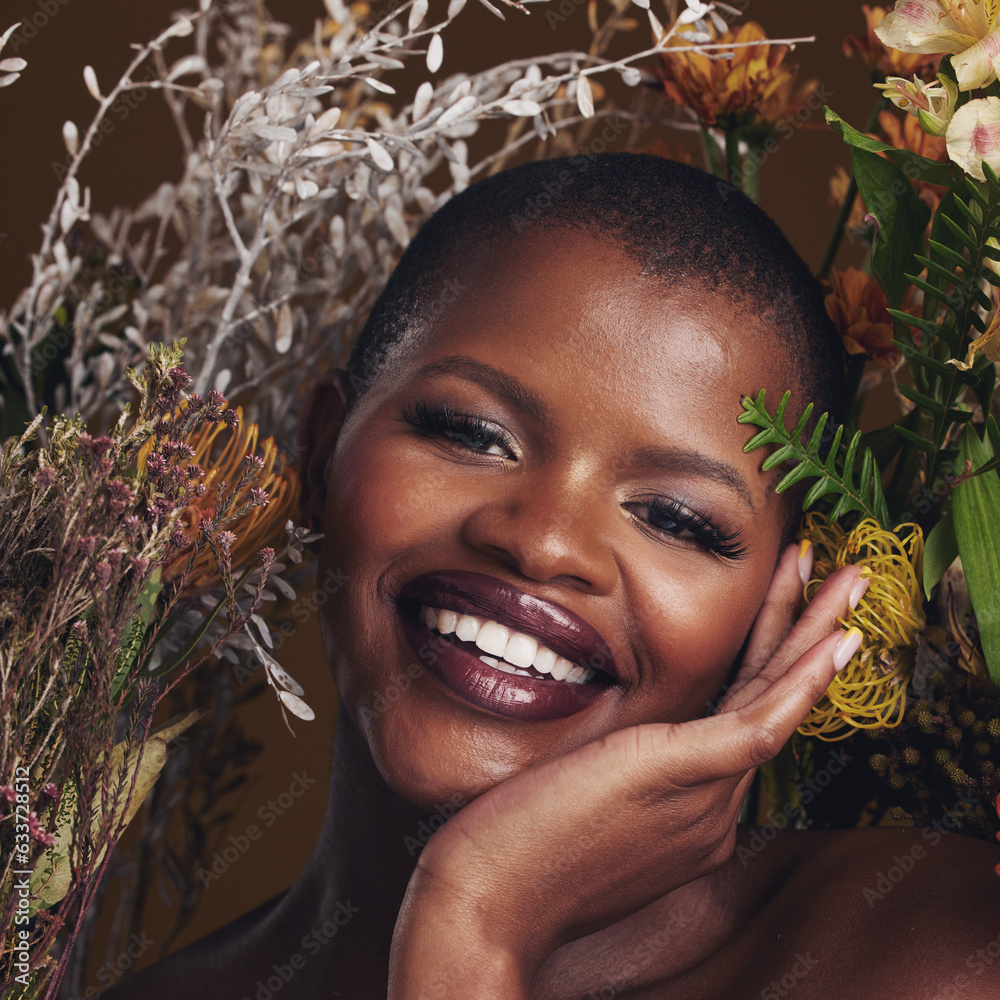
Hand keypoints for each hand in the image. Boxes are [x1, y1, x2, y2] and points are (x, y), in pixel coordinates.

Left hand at [388, 545, 865, 998]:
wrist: (487, 903)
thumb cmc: (514, 848)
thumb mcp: (578, 799)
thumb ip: (615, 773)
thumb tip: (611, 738)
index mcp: (693, 813)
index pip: (744, 718)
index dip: (771, 660)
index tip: (782, 608)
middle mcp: (713, 809)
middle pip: (773, 704)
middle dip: (810, 635)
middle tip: (845, 579)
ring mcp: (704, 800)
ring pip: (775, 701)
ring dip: (813, 632)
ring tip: (846, 578)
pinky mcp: (681, 778)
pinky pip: (758, 723)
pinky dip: (800, 680)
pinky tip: (832, 642)